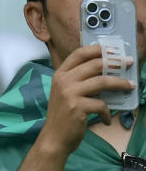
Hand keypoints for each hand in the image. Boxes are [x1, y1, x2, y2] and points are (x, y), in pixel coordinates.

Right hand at [37, 44, 135, 159]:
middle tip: (128, 63)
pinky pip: (101, 105)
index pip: (79, 54)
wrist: (54, 136)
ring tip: (130, 87)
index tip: (112, 50)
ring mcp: (69, 93)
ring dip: (120, 84)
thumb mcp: (65, 92)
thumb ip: (78, 81)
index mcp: (60, 74)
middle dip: (115, 63)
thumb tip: (104, 73)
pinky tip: (106, 119)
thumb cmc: (63, 114)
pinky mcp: (78, 107)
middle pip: (94, 65)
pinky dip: (108, 112)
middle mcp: (63, 80)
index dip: (97, 49)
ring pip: (102, 82)